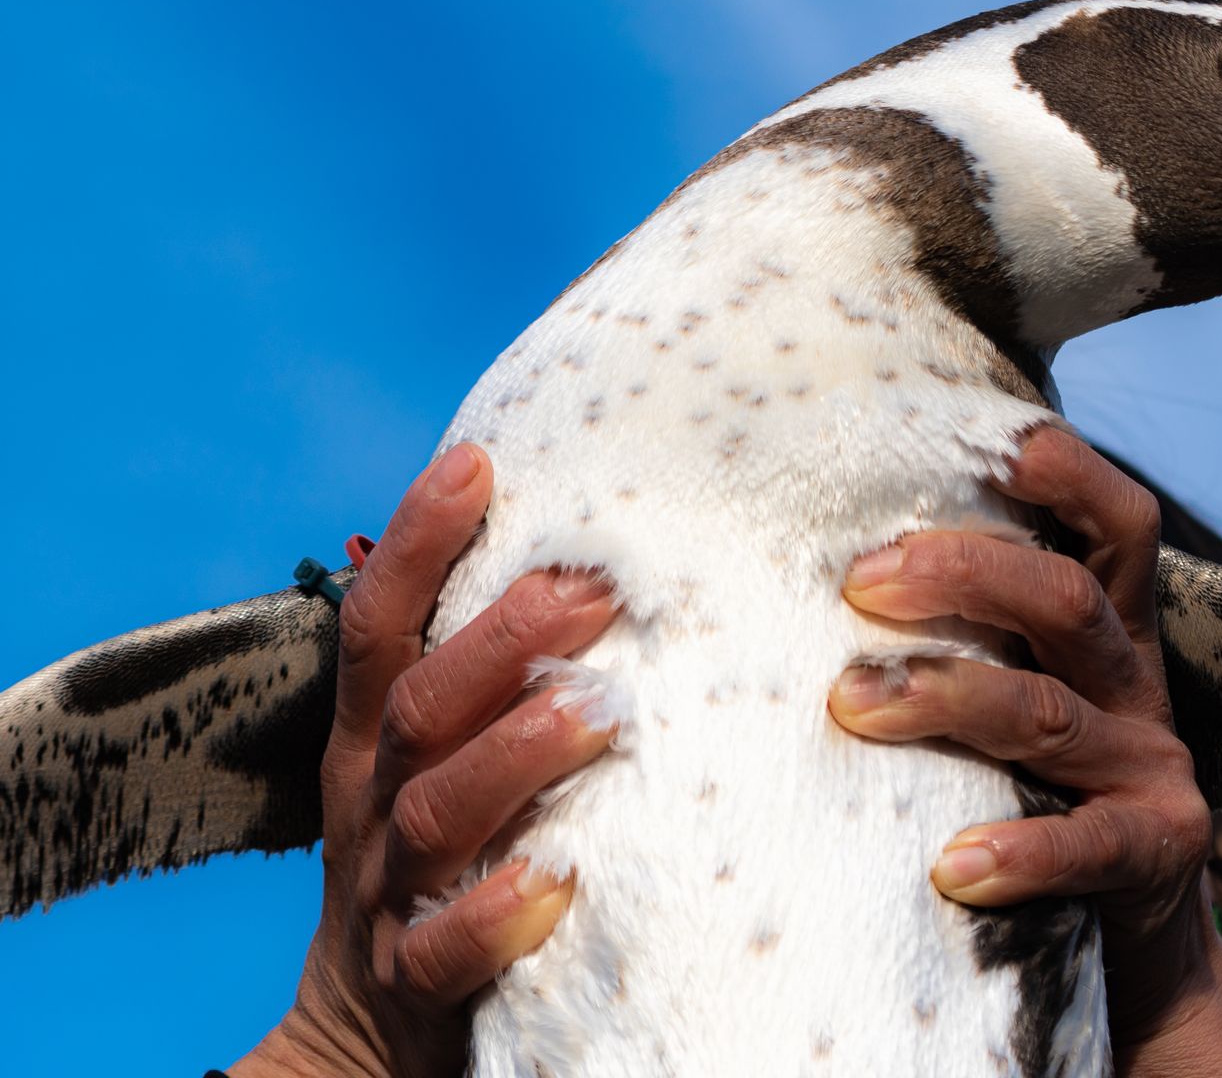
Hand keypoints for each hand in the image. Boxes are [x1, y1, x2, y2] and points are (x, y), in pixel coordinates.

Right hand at [230, 445, 618, 1077]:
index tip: (477, 463)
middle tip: (594, 587)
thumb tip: (586, 565)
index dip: (419, 542)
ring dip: (515, 756)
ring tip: (597, 711)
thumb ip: (485, 684)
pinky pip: (448, 947)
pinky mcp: (418, 980)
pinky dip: (495, 911)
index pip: (382, 625)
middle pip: (422, 707)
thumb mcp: (437, 765)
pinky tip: (553, 878)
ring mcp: (390, 891)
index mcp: (376, 742)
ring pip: (438, 813)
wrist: (363, 1036)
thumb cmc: (436, 863)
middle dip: (500, 640)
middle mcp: (374, 802)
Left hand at [830, 428, 1221, 1076]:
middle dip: (963, 573)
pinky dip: (1021, 849)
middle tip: (861, 581)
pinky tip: (954, 864)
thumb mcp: (1019, 697)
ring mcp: (1147, 766)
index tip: (988, 445)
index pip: (1112, 523)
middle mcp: (1131, 684)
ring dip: (944, 697)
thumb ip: (963, 638)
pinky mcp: (1154, 851)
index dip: (1065, 473)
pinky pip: (1088, 845)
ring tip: (852, 703)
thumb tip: (819, 573)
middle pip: (1064, 597)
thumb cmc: (1035, 794)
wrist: (1135, 943)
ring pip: (1045, 710)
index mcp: (1105, 631)